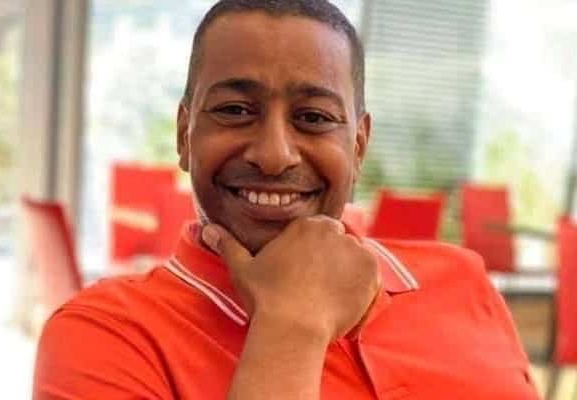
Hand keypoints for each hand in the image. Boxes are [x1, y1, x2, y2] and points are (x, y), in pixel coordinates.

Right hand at [202, 216, 381, 340]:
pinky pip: (372, 274)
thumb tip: (206, 229)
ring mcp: (354, 249)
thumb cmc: (266, 297)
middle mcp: (333, 231)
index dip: (315, 252)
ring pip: (356, 257)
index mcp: (307, 226)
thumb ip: (227, 245)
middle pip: (339, 243)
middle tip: (319, 285)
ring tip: (331, 295)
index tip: (308, 270)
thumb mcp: (242, 269)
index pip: (320, 231)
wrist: (292, 327)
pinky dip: (363, 286)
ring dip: (348, 271)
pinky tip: (344, 300)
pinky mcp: (370, 270)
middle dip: (333, 259)